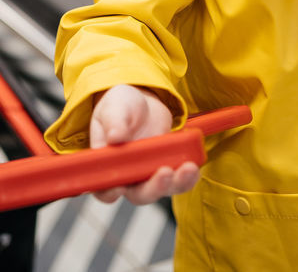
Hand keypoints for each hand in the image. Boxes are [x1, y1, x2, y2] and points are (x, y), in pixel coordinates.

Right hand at [89, 84, 199, 204]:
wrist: (143, 102)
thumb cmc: (120, 107)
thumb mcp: (113, 108)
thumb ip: (113, 122)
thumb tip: (114, 137)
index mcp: (106, 165)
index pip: (103, 189)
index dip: (110, 192)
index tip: (120, 187)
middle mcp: (127, 175)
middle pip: (138, 194)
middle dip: (153, 188)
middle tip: (164, 172)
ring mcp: (148, 174)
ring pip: (161, 189)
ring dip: (176, 183)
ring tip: (188, 168)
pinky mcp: (166, 168)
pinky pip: (178, 181)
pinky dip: (188, 178)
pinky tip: (194, 167)